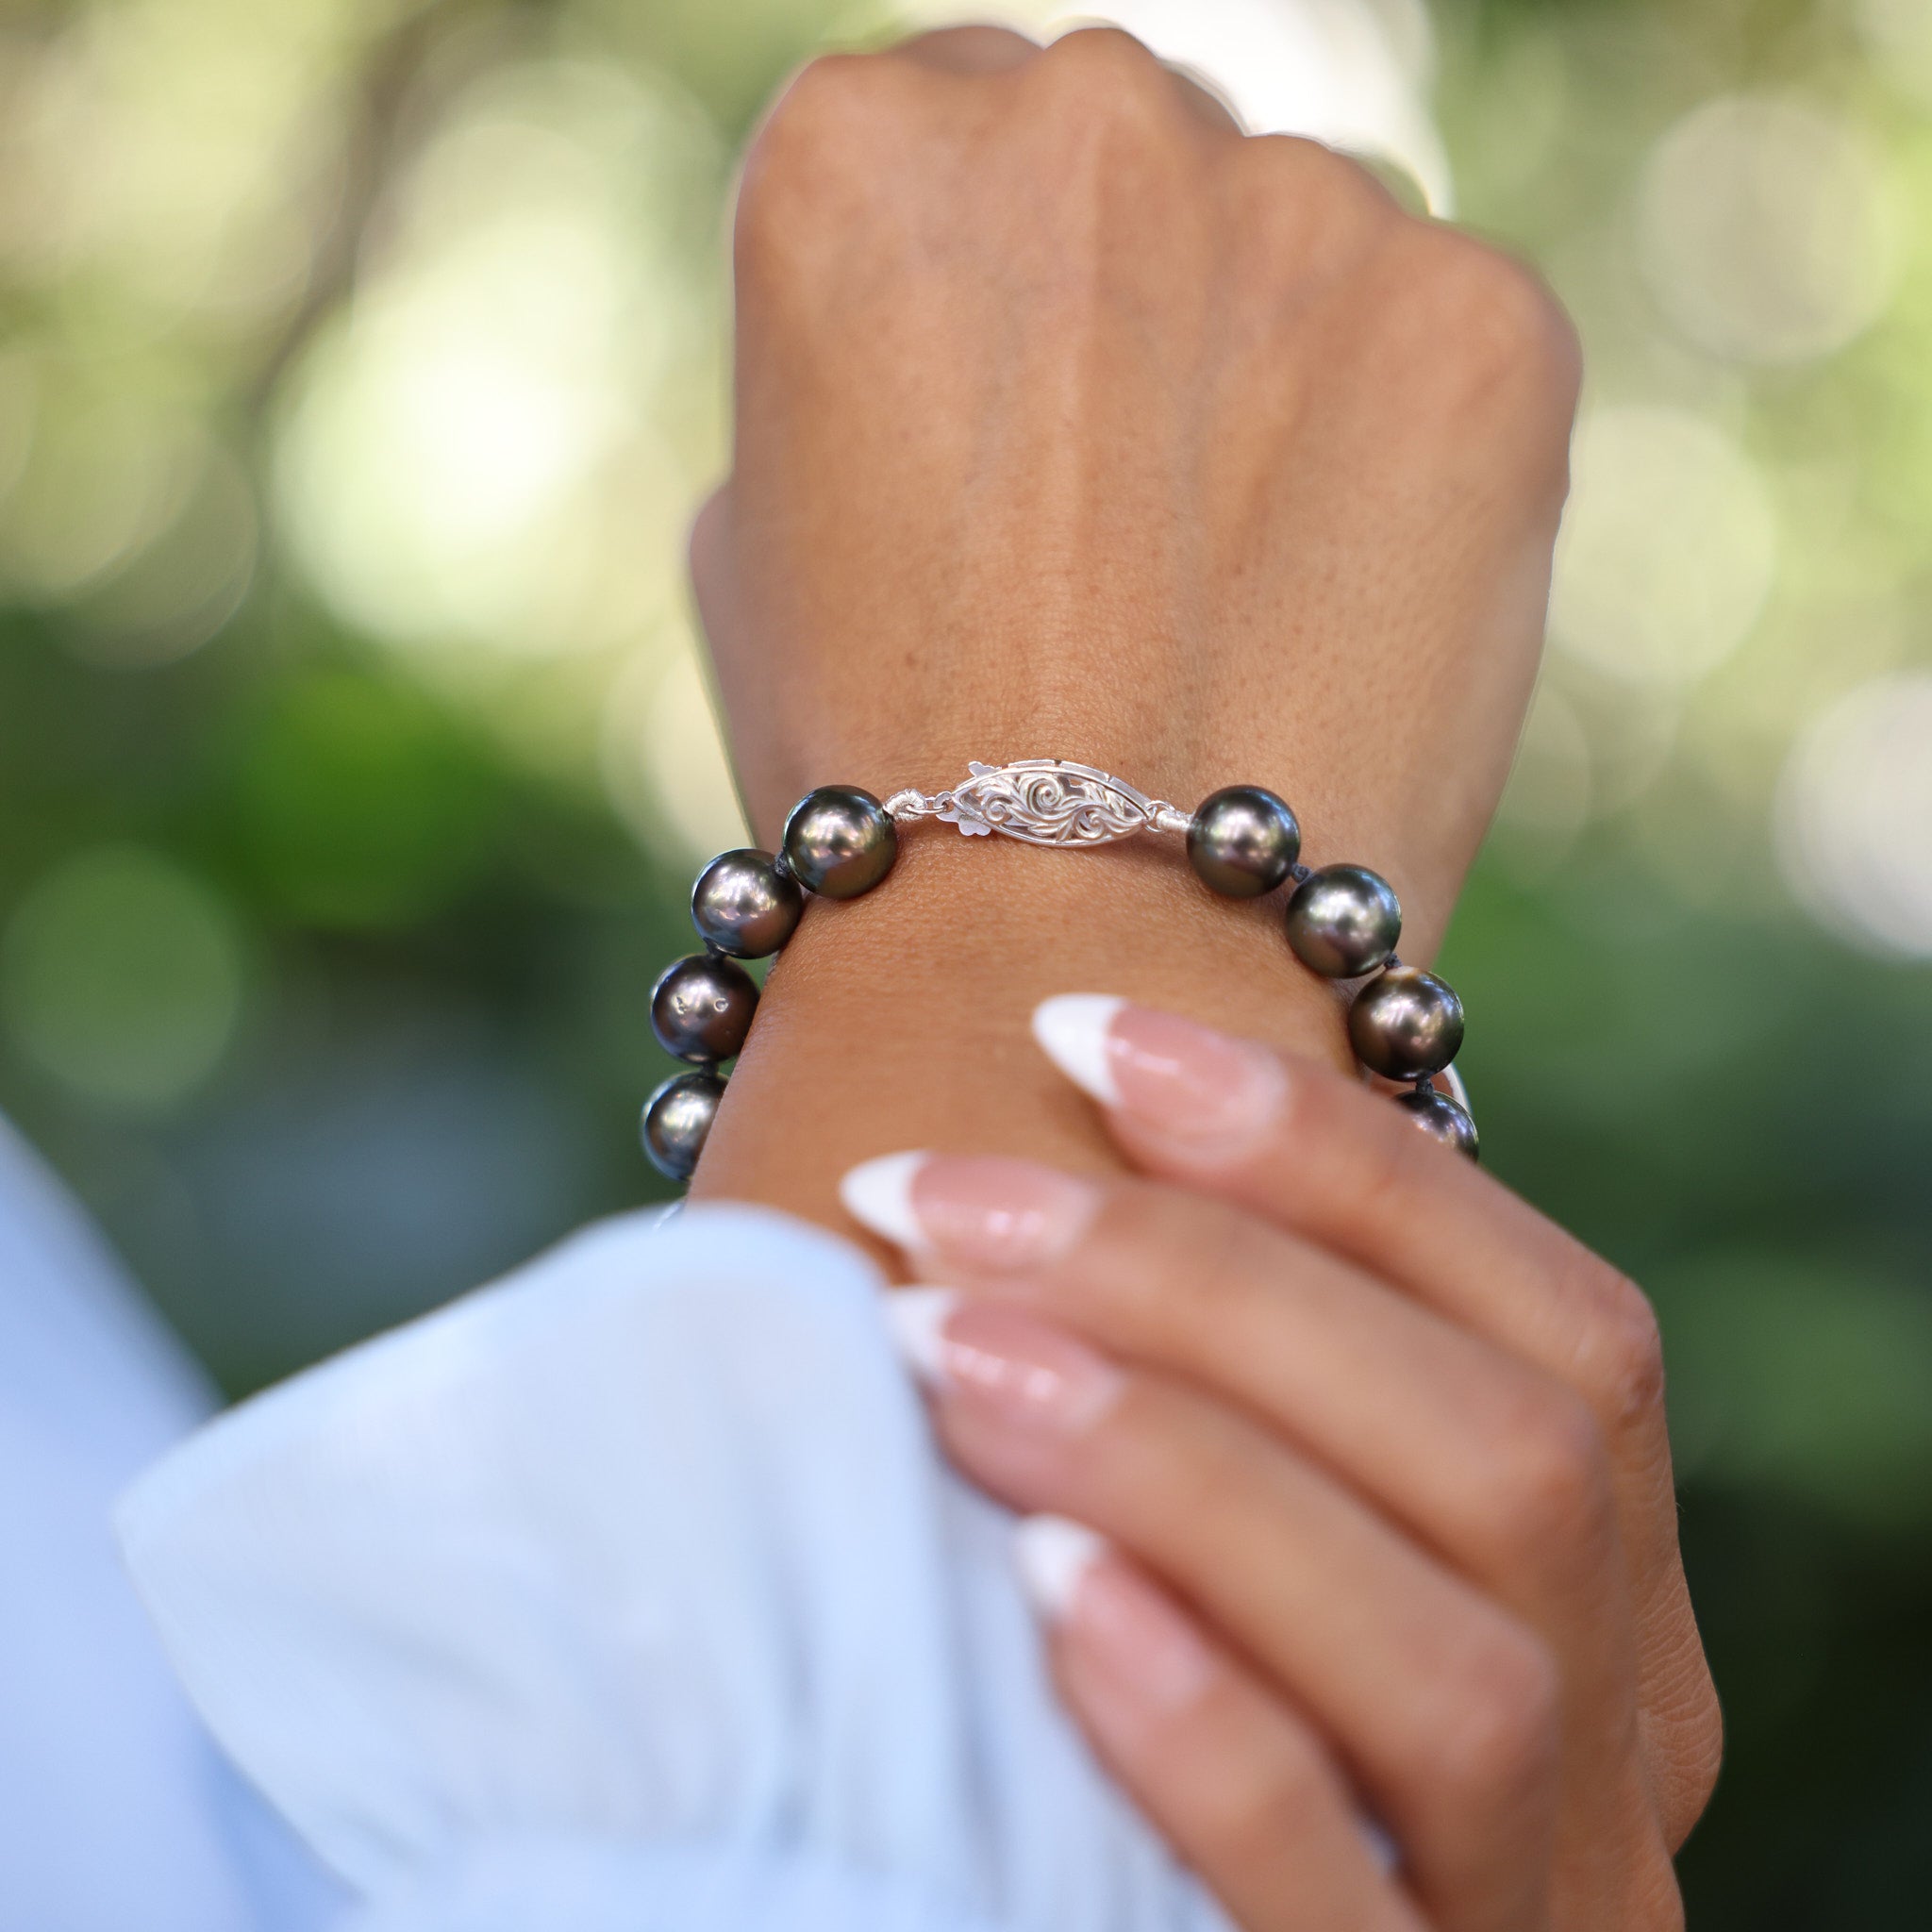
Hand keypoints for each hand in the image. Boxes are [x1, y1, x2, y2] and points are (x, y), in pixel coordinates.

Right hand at [694, 24, 1578, 949]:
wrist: (1078, 938)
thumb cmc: (879, 764)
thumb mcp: (750, 533)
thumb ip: (849, 366)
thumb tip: (946, 338)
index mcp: (861, 148)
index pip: (943, 128)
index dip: (973, 305)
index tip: (993, 426)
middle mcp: (1082, 115)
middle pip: (1124, 157)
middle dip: (1120, 302)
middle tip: (1113, 513)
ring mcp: (1301, 201)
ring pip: (1295, 236)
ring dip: (1265, 363)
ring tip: (1222, 581)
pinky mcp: (1477, 319)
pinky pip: (1434, 334)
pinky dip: (1399, 445)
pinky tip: (1334, 590)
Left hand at [842, 1000, 1719, 1929]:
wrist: (1073, 1914)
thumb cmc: (1134, 1693)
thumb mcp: (1243, 1530)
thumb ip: (1234, 1391)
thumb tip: (1035, 1156)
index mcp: (1610, 1587)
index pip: (1572, 1331)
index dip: (1335, 1156)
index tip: (1081, 1031)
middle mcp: (1622, 1739)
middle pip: (1515, 1458)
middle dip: (1210, 1283)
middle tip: (934, 1198)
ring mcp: (1531, 1910)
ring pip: (1460, 1661)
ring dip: (1179, 1461)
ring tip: (934, 1343)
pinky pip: (1344, 1885)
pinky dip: (1204, 1718)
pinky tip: (1037, 1585)